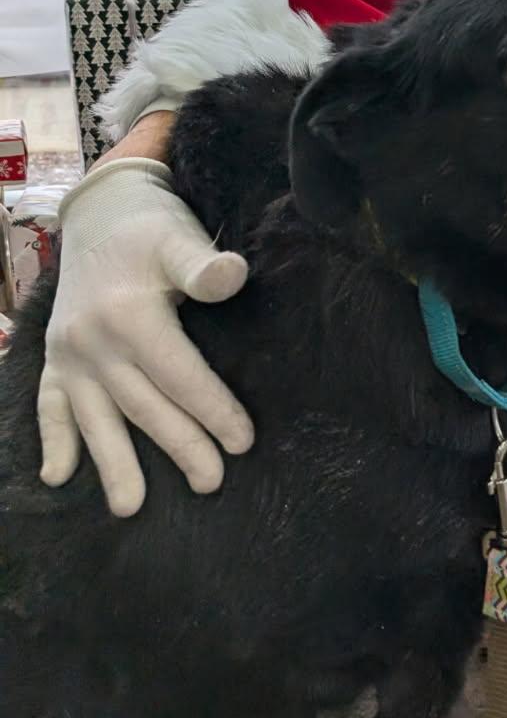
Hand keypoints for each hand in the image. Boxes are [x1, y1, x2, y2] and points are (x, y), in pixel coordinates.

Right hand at [38, 157, 253, 515]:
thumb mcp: (178, 235)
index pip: (180, 375)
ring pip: (96, 417)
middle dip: (180, 446)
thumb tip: (233, 275)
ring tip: (131, 508)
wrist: (100, 209)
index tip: (244, 441)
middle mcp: (93, 342)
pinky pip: (50, 404)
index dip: (213, 409)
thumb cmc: (151, 226)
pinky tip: (58, 477)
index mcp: (129, 315)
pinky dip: (54, 439)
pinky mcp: (55, 357)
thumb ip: (202, 264)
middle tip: (212, 483)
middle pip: (144, 405)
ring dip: (113, 464)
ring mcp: (69, 353)